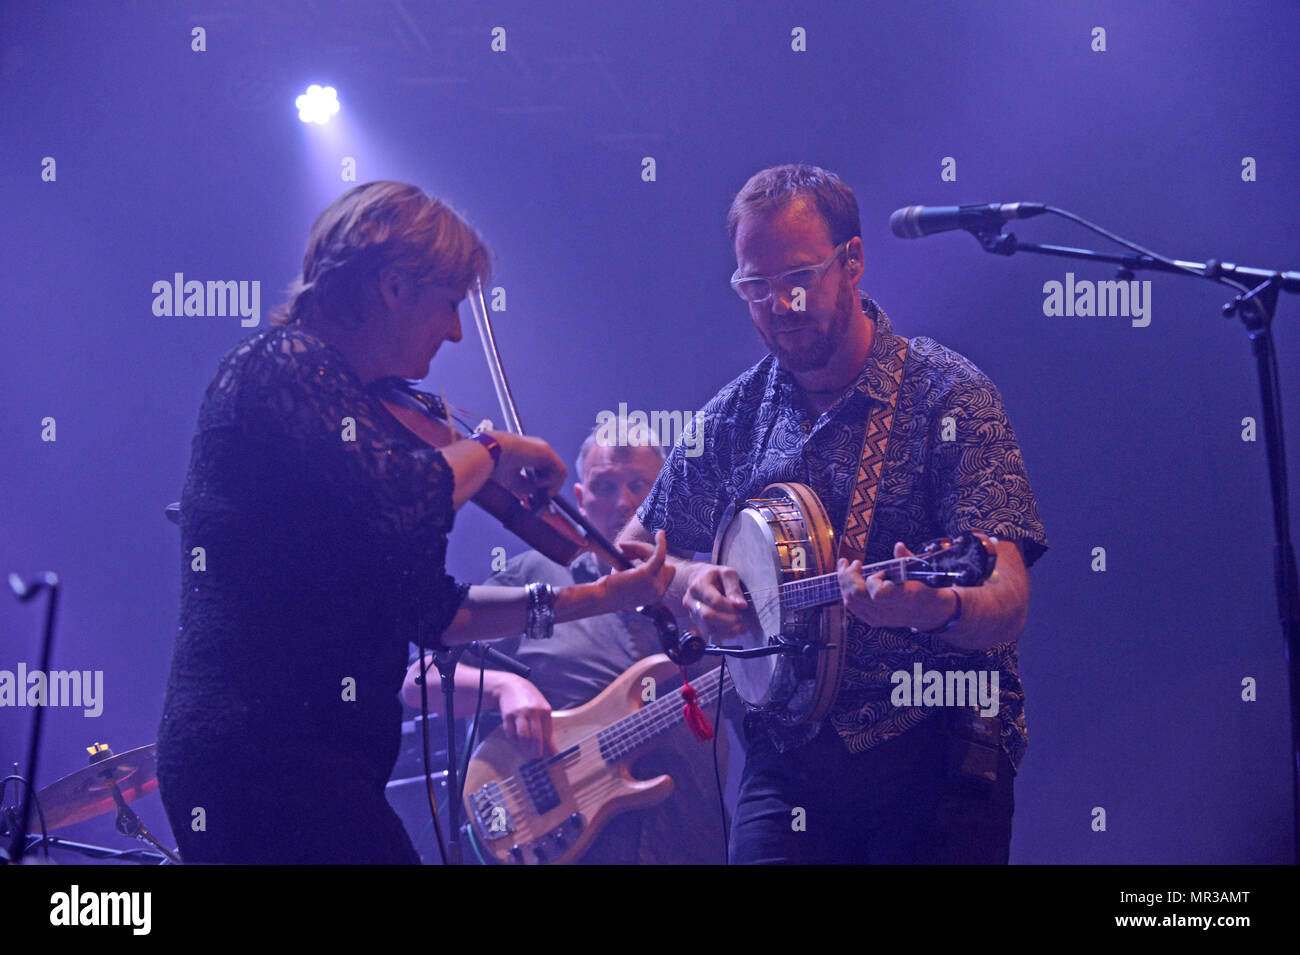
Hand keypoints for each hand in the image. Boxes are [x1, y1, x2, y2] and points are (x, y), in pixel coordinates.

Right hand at [490, 432, 565, 498]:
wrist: (493, 452)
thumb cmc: (499, 464)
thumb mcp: (516, 481)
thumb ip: (528, 487)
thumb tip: (537, 493)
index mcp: (531, 454)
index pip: (546, 470)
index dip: (546, 485)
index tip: (541, 497)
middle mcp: (540, 451)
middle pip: (555, 471)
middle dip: (551, 487)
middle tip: (545, 499)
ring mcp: (545, 450)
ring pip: (559, 472)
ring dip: (552, 485)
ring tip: (539, 491)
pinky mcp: (548, 453)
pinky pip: (559, 470)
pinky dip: (552, 481)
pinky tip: (538, 484)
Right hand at [495, 674, 554, 757]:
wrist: (511, 686)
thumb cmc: (529, 700)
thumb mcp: (541, 709)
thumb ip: (547, 728)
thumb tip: (552, 749)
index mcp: (545, 710)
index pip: (547, 734)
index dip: (547, 747)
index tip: (548, 757)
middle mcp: (533, 711)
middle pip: (536, 737)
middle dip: (536, 751)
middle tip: (536, 758)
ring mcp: (519, 713)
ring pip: (523, 737)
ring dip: (524, 748)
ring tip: (526, 753)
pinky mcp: (507, 715)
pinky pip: (511, 733)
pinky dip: (514, 741)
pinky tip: (516, 744)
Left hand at [600, 530, 674, 610]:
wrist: (599, 597)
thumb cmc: (610, 588)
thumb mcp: (630, 581)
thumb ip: (640, 572)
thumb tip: (650, 553)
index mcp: (657, 596)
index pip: (666, 572)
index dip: (653, 561)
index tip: (637, 554)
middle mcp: (659, 592)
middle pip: (663, 562)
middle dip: (645, 553)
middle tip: (623, 550)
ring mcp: (655, 585)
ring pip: (657, 556)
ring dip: (640, 548)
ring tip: (623, 548)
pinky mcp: (647, 574)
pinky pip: (659, 554)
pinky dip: (661, 543)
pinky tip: (660, 534)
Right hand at [684, 563, 749, 639]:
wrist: (699, 579)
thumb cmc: (715, 576)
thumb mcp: (727, 574)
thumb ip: (734, 588)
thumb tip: (741, 605)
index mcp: (698, 586)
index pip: (714, 601)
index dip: (730, 607)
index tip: (743, 608)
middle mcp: (691, 601)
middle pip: (708, 616)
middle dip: (728, 621)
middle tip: (742, 619)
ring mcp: (692, 613)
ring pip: (707, 628)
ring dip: (727, 631)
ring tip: (742, 627)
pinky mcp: (696, 622)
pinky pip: (709, 633)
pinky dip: (724, 635)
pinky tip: (735, 631)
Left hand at [837, 541, 956, 630]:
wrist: (926, 611)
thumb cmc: (921, 587)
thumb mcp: (918, 571)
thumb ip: (906, 559)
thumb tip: (899, 545)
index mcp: (902, 598)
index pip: (877, 594)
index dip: (873, 581)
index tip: (881, 572)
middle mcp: (888, 611)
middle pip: (857, 595)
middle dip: (849, 575)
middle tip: (854, 563)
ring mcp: (878, 618)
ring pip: (850, 601)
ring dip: (845, 581)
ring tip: (847, 567)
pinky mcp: (872, 620)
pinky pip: (852, 606)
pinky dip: (847, 590)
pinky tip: (849, 578)